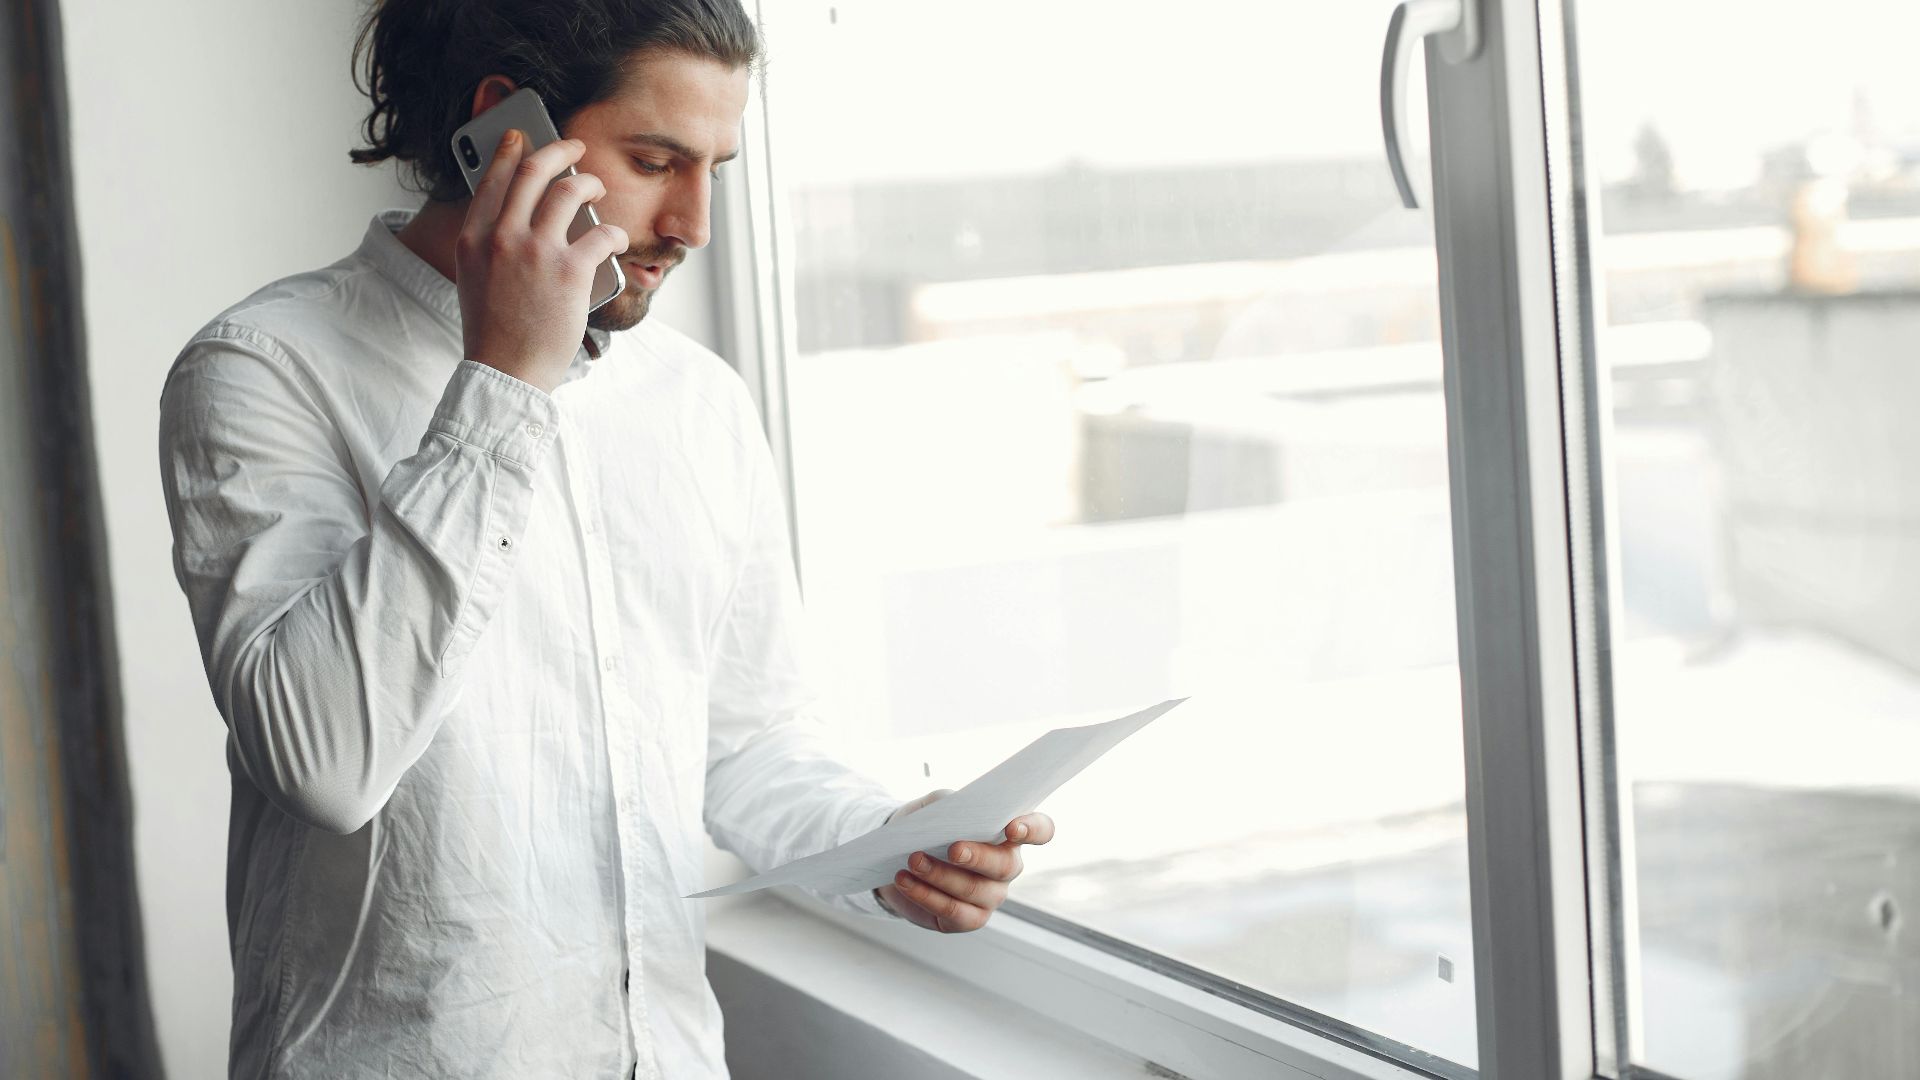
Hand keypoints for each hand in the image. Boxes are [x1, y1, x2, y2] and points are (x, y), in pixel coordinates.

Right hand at [455, 130, 628, 392]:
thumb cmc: (495, 332)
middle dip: (559, 150)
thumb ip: (490, 245)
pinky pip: (602, 232)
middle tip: (575, 147)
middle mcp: (501, 237)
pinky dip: (614, 232)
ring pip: (570, 191)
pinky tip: (616, 239)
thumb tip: (517, 217)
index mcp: (473, 238)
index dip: (511, 151)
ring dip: (590, 183)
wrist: (506, 372)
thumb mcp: (475, 279)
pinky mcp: (570, 270)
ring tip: (597, 188)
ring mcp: (536, 251)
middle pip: (534, 171)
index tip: (524, 136)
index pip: (492, 178)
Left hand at [875, 789, 1055, 933]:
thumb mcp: (936, 806)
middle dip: (978, 857)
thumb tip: (956, 811)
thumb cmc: (927, 827)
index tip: (1012, 828)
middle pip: (1005, 865)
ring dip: (940, 875)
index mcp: (1009, 834)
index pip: (1040, 830)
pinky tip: (905, 881)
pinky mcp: (968, 918)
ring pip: (974, 890)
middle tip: (952, 849)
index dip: (1033, 829)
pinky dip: (926, 895)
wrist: (899, 856)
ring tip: (913, 861)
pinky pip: (953, 911)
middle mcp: (1007, 867)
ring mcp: (990, 896)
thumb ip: (950, 803)